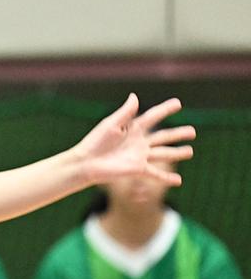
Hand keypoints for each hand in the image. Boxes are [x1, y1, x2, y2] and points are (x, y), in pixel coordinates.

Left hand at [74, 94, 195, 185]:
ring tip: (190, 151)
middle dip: (178, 134)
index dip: (165, 110)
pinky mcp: (137, 169)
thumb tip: (135, 96)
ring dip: (177, 153)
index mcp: (132, 128)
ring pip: (164, 153)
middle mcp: (139, 142)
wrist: (86, 162)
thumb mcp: (111, 124)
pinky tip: (178, 181)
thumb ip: (125, 112)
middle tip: (193, 131)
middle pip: (163, 136)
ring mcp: (139, 156)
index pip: (153, 116)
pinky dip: (166, 178)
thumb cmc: (95, 142)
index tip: (178, 103)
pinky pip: (155, 174)